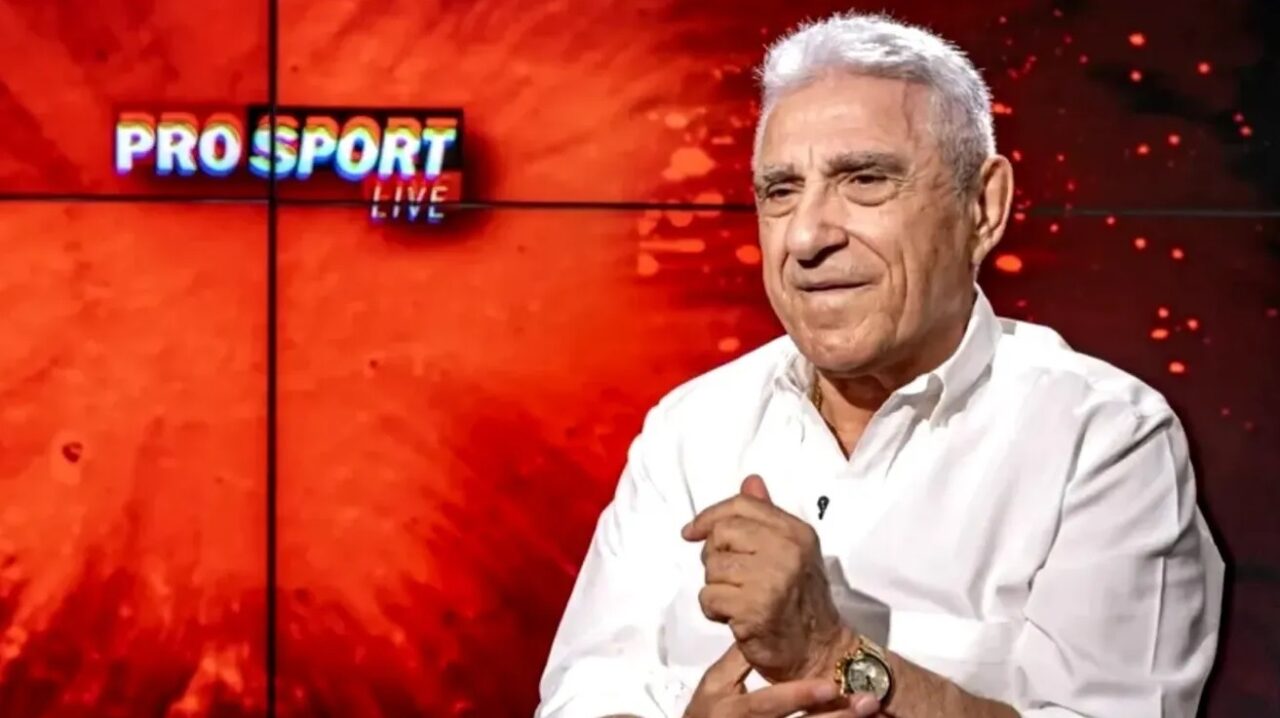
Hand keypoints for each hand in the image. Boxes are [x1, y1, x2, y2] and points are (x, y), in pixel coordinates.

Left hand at [681, 475, 849, 682]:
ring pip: (712, 567)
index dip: (709, 516)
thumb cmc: (799, 601)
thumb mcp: (791, 551)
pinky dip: (714, 610)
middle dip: (714, 557)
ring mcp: (772, 579)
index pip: (740, 505)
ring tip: (737, 599)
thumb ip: (767, 516)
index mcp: (795, 531)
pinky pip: (709, 596)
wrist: (819, 650)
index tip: (691, 532)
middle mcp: (787, 550)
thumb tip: (750, 481)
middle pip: (721, 534)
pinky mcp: (755, 609)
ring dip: (716, 587)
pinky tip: (734, 617)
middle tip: (730, 578)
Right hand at [683, 642, 879, 717]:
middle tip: (868, 702)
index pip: (770, 704)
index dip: (800, 694)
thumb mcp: (713, 686)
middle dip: (836, 716)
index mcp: (736, 712)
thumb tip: (760, 627)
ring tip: (874, 716)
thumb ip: (736, 660)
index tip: (830, 684)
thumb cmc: (706, 715)